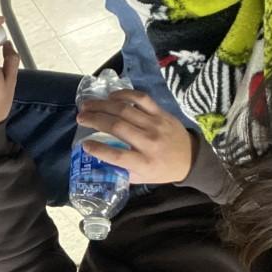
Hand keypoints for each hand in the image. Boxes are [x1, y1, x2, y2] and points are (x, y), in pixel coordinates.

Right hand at [75, 90, 198, 183]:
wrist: (190, 158)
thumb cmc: (161, 170)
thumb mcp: (141, 177)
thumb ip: (121, 169)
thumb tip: (97, 156)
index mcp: (144, 163)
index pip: (117, 155)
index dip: (98, 149)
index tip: (84, 144)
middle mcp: (149, 143)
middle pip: (117, 127)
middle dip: (94, 120)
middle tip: (80, 117)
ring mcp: (156, 125)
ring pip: (124, 110)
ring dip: (102, 105)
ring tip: (88, 105)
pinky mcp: (161, 113)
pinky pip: (141, 99)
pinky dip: (124, 94)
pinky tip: (111, 96)